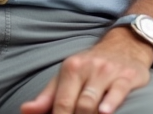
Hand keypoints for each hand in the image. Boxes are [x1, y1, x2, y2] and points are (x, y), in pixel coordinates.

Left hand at [20, 29, 152, 113]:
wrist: (124, 45)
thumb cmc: (90, 67)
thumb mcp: (66, 76)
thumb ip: (47, 97)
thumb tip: (25, 110)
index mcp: (71, 69)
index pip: (61, 103)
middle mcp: (89, 68)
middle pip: (78, 106)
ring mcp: (108, 71)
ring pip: (94, 102)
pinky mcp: (127, 76)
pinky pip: (118, 91)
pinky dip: (111, 103)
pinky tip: (105, 112)